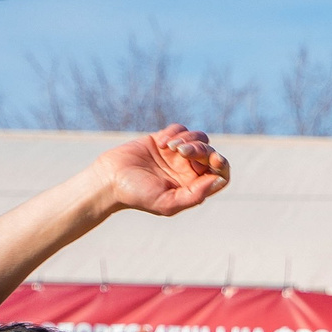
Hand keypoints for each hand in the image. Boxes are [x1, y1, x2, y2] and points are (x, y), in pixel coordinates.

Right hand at [95, 125, 228, 217]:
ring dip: (189, 139)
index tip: (214, 159)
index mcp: (195, 185)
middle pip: (210, 153)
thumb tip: (218, 181)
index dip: (222, 164)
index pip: (220, 173)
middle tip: (182, 152)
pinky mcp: (163, 139)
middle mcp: (189, 169)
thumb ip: (195, 195)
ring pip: (198, 138)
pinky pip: (179, 129)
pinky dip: (174, 132)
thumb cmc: (138, 195)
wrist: (109, 179)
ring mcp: (177, 153)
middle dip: (201, 149)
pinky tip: (160, 143)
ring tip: (170, 147)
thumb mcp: (168, 203)